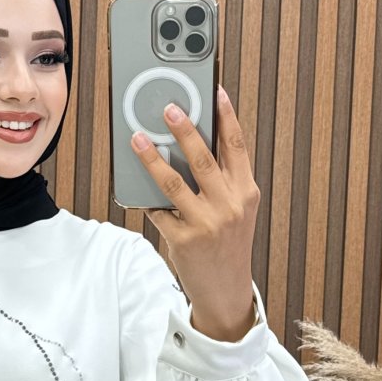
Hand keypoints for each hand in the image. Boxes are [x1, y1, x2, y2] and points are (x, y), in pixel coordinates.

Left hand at [131, 83, 260, 339]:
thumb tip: (191, 145)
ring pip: (174, 182)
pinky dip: (146, 198)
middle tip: (168, 107)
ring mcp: (207, 223)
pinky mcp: (184, 239)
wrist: (227, 290)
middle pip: (204, 158)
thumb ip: (223, 181)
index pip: (237, 147)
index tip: (215, 91)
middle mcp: (230, 205)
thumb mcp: (238, 210)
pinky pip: (158, 210)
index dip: (227, 117)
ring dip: (152, 158)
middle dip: (185, 129)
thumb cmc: (228, 244)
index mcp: (246, 192)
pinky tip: (135, 185)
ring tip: (138, 138)